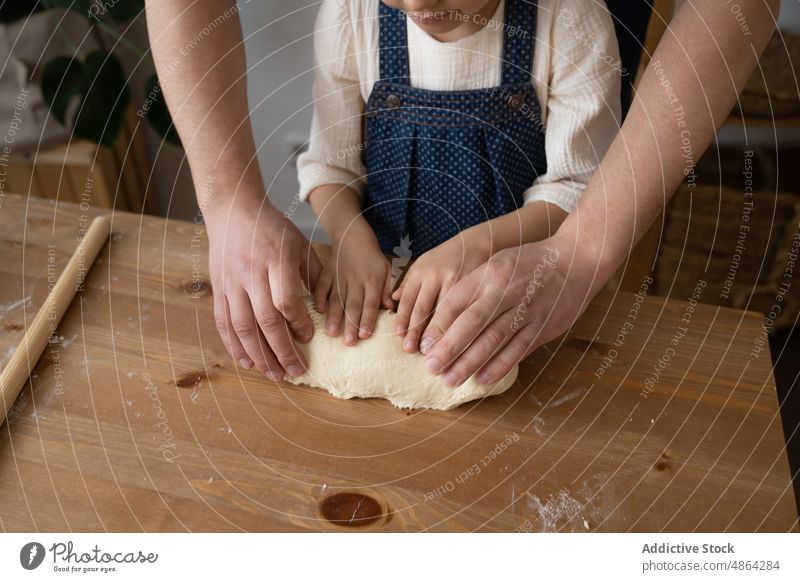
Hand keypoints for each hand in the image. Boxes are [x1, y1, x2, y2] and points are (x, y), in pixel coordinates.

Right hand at [205, 193, 321, 380]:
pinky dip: (234, 346)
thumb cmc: (272, 227)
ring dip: (259, 355)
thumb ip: (313, 274)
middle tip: (296, 371)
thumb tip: (325, 308)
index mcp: (275, 260)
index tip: (309, 338)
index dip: (297, 323)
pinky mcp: (218, 289)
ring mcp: (230, 282)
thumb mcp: (299, 243)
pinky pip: (224, 323)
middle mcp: (250, 273)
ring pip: (242, 327)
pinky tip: (248, 362)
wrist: (232, 210)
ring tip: (274, 374)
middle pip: (264, 319)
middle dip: (282, 350)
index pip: (285, 300)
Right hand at [314, 222, 393, 344]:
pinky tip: (319, 310)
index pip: (370, 303)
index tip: (364, 335)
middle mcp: (355, 280)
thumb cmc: (372, 256)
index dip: (367, 319)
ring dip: (334, 316)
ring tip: (332, 333)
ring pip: (336, 299)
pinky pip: (322, 285)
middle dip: (350, 324)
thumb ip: (387, 289)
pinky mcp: (327, 272)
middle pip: (352, 305)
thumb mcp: (386, 269)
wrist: (352, 235)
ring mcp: (339, 276)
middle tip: (348, 342)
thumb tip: (391, 308)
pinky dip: (319, 297)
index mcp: (372, 280)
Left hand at [392, 233, 490, 352]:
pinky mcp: (472, 286)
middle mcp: (435, 276)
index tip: (399, 335)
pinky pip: (462, 309)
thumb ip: (408, 282)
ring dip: (435, 333)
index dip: (403, 318)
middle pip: (423, 308)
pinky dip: (455, 326)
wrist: (476, 243)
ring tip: (430, 350)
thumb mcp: (423, 264)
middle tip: (410, 349)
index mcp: (421, 271)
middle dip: (415, 330)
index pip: (408, 298)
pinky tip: (452, 339)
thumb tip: (392, 300)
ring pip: (442, 311)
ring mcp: (455, 281)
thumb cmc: (445, 258)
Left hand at [419, 233, 600, 385]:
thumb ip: (474, 285)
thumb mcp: (498, 262)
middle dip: (449, 348)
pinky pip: (519, 350)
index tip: (425, 345)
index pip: (458, 301)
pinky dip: (500, 366)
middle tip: (432, 368)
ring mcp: (528, 310)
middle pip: (473, 323)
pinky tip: (482, 379)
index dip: (439, 325)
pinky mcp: (544, 326)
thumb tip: (444, 317)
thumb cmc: (530, 262)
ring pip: (494, 340)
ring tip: (451, 379)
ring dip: (470, 362)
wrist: (577, 260)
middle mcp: (508, 290)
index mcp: (492, 272)